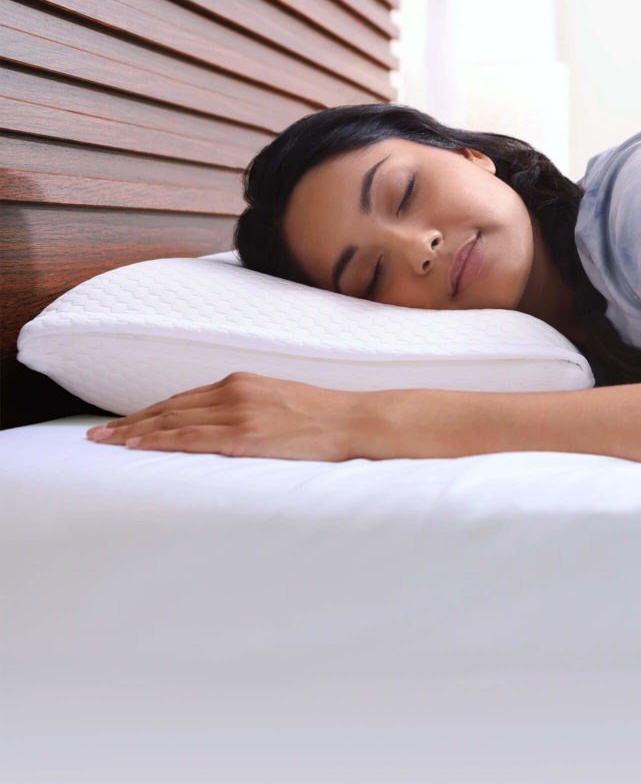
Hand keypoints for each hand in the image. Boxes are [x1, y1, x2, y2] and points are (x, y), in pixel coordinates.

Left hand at [85, 372, 366, 460]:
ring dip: (135, 432)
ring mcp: (239, 412)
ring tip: (106, 443)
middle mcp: (234, 391)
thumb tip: (228, 425)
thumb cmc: (323, 416)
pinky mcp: (246, 434)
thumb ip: (249, 407)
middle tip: (98, 435)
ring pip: (173, 421)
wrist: (354, 420)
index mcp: (242, 382)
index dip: (149, 412)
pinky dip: (161, 441)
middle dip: (131, 421)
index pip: (183, 399)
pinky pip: (193, 438)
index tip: (124, 423)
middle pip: (169, 407)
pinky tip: (138, 447)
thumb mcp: (280, 400)